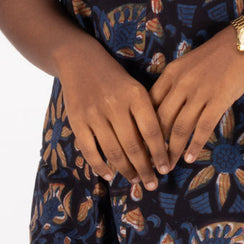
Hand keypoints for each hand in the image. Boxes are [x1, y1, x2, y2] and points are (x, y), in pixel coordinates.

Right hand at [58, 53, 169, 189]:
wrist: (80, 60)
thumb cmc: (115, 78)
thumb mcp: (135, 88)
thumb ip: (146, 113)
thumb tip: (159, 148)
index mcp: (135, 94)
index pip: (152, 131)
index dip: (160, 153)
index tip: (166, 169)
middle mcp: (115, 104)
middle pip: (133, 146)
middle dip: (145, 169)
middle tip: (152, 183)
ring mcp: (95, 114)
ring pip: (113, 152)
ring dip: (126, 170)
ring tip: (135, 180)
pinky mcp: (77, 121)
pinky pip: (90, 150)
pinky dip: (99, 166)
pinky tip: (108, 175)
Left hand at [149, 25, 243, 168]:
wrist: (243, 43)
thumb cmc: (215, 55)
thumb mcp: (186, 64)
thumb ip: (174, 84)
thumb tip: (162, 111)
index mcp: (170, 74)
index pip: (149, 105)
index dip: (143, 127)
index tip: (140, 143)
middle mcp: (181, 84)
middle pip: (161, 120)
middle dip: (154, 145)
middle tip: (151, 162)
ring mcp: (200, 92)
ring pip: (180, 128)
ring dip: (172, 150)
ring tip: (169, 166)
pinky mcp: (219, 100)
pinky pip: (203, 128)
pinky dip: (194, 146)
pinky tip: (190, 157)